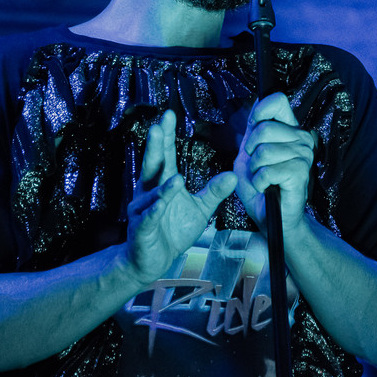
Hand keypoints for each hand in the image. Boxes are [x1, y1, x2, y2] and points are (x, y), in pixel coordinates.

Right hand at [126, 110, 235, 283]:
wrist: (153, 261)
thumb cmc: (172, 230)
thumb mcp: (199, 209)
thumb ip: (214, 191)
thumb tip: (235, 174)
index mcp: (162, 183)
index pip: (165, 155)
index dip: (166, 136)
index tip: (170, 115)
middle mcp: (149, 192)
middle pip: (153, 165)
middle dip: (156, 146)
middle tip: (159, 126)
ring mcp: (143, 210)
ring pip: (152, 194)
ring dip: (163, 187)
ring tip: (174, 176)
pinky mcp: (141, 229)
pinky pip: (148, 218)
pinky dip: (155, 210)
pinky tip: (160, 203)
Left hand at [234, 93, 316, 235]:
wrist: (271, 217)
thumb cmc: (260, 186)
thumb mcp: (249, 153)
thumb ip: (252, 130)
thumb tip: (255, 104)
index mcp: (290, 129)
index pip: (277, 101)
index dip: (259, 112)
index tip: (253, 129)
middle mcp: (301, 138)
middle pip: (264, 128)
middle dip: (251, 151)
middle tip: (257, 167)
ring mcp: (304, 155)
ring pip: (264, 151)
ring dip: (255, 170)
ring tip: (263, 179)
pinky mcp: (301, 172)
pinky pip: (268, 170)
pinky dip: (260, 182)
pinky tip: (267, 188)